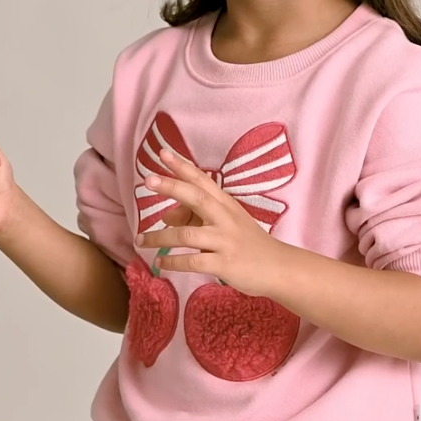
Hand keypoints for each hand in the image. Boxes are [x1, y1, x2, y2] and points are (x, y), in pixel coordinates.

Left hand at [136, 148, 289, 296]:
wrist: (279, 267)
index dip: (183, 166)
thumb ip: (197, 217)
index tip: (163, 153)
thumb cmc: (250, 244)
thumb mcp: (227, 224)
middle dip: (172, 187)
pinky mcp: (225, 264)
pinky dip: (173, 262)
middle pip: (196, 197)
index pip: (202, 180)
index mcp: (226, 205)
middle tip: (148, 180)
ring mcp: (225, 241)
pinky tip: (161, 263)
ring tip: (141, 240)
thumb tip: (165, 217)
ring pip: (187, 235)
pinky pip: (192, 262)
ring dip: (160, 237)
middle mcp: (226, 218)